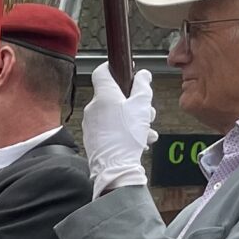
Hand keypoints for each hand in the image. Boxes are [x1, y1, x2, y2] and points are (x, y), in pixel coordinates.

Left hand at [82, 67, 156, 193]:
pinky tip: (138, 142)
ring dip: (133, 120)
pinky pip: (110, 129)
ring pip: (115, 114)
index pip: (102, 71)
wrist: (115, 169)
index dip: (114, 68)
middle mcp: (93, 108)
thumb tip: (143, 74)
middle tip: (146, 112)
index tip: (126, 71)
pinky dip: (124, 132)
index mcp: (103, 95)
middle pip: (114, 96)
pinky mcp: (92, 138)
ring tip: (145, 131)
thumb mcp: (142, 105)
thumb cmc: (127, 137)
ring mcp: (91, 124)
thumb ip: (143, 86)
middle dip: (134, 103)